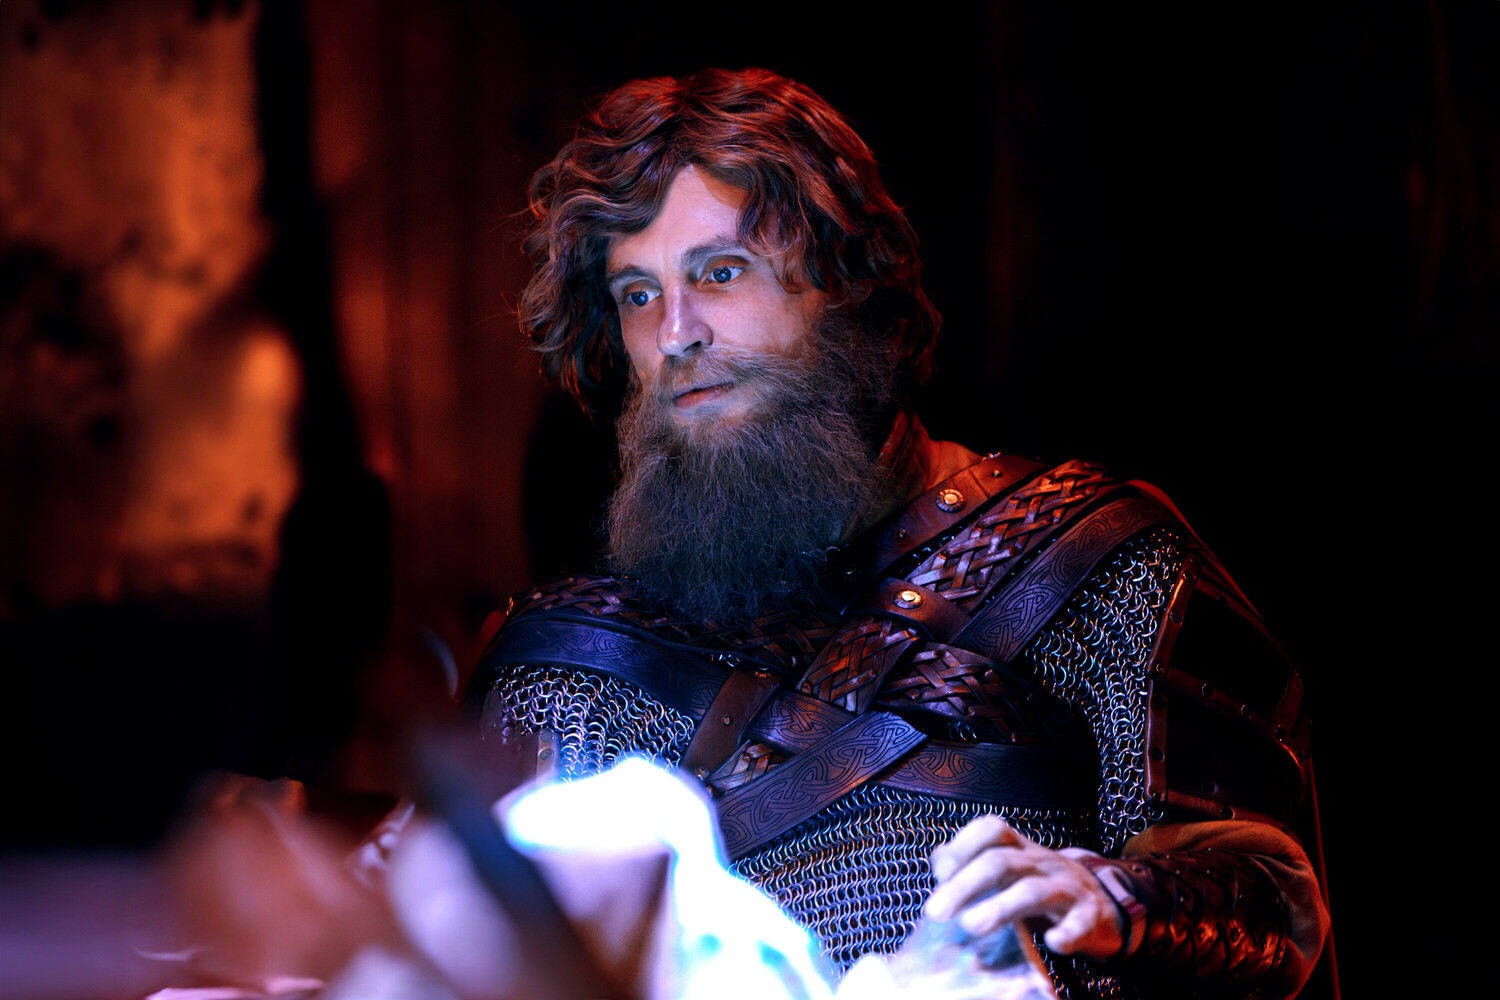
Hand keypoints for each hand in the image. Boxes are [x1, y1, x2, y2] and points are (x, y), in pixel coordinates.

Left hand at [925, 814, 1124, 960]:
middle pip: (1001, 863)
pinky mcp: (1090, 917)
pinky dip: (1066, 934)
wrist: (1103, 903)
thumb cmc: (1043, 886)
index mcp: (1020, 849)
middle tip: (936, 911)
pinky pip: (1079, 923)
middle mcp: (1042, 862)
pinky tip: (1051, 944)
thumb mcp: (1011, 869)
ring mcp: (1068, 888)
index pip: (992, 830)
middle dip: (965, 885)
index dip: (963, 846)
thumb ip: (974, 863)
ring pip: (1033, 891)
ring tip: (972, 926)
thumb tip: (939, 862)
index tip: (940, 874)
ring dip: (1001, 908)